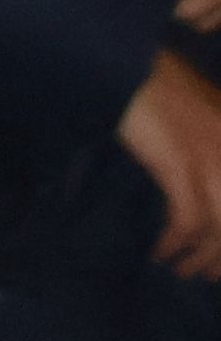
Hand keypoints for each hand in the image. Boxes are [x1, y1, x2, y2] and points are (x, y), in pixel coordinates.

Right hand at [127, 50, 220, 283]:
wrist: (129, 65)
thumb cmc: (161, 87)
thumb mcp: (204, 117)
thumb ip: (214, 148)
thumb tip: (209, 189)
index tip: (220, 258)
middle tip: (209, 275)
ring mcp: (212, 160)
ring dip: (204, 256)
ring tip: (185, 270)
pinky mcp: (181, 167)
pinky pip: (188, 219)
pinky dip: (176, 241)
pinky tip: (162, 251)